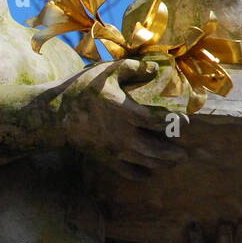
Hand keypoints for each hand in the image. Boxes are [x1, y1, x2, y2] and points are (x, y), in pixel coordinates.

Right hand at [61, 59, 186, 179]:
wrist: (56, 114)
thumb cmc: (83, 89)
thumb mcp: (108, 71)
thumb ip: (134, 68)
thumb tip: (157, 68)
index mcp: (125, 111)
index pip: (157, 121)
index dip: (175, 123)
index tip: (185, 122)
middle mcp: (122, 134)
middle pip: (156, 149)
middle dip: (173, 153)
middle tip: (184, 153)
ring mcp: (114, 149)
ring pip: (145, 162)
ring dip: (162, 164)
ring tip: (173, 161)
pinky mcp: (106, 158)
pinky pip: (127, 172)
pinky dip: (140, 175)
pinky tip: (148, 173)